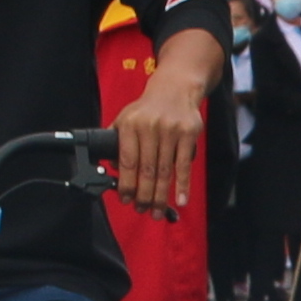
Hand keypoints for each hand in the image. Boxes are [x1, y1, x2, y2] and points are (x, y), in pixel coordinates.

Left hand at [109, 68, 203, 213]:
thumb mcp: (126, 118)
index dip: (126, 184)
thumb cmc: (147, 109)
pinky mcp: (189, 134)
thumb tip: (112, 169)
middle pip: (146, 169)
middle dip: (143, 195)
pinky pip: (184, 165)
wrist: (175, 89)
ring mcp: (170, 130)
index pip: (128, 161)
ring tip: (157, 211)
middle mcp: (150, 126)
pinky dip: (182, 185)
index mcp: (130, 124)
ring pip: (164, 171)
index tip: (126, 200)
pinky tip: (180, 200)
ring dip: (161, 195)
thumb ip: (116, 142)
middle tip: (142, 210)